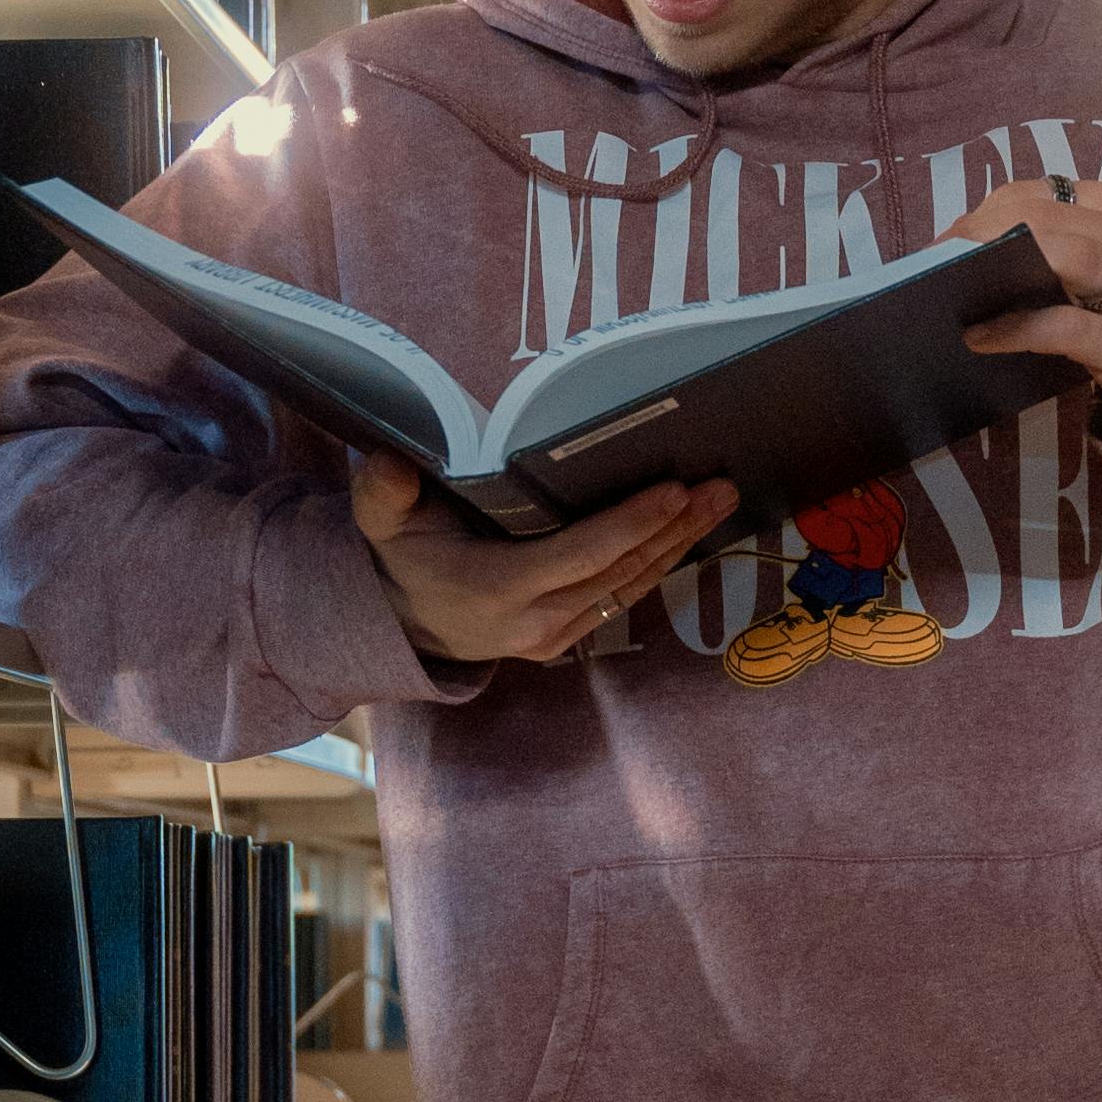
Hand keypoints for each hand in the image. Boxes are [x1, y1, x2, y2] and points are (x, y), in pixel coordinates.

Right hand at [350, 451, 735, 666]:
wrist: (403, 625)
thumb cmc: (403, 559)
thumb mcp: (382, 524)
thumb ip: (382, 494)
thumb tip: (390, 463)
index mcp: (498, 588)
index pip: (579, 555)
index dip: (630, 525)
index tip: (675, 491)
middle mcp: (535, 620)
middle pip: (619, 572)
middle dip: (675, 528)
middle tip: (719, 484)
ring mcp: (555, 635)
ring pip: (629, 587)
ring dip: (678, 545)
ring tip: (719, 502)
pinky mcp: (567, 637)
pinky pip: (621, 598)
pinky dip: (657, 564)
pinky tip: (687, 531)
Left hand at [958, 178, 1101, 455]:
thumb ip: (1053, 255)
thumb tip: (968, 259)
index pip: (1033, 194)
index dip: (977, 214)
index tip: (939, 245)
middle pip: (1038, 215)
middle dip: (975, 236)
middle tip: (930, 268)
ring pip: (1058, 254)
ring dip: (993, 267)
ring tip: (945, 290)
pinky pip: (1064, 326)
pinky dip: (1015, 329)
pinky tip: (979, 338)